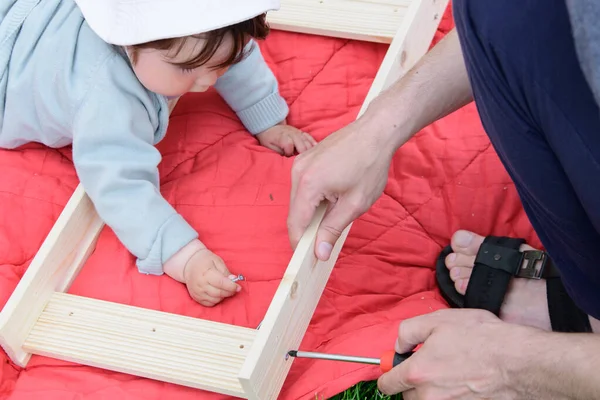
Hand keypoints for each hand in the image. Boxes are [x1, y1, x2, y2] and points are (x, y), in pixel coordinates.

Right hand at [182, 248, 240, 306]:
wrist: (189, 264)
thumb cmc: (205, 261)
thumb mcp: (217, 261)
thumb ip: (225, 272)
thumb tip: (234, 280)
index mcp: (206, 273)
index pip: (221, 283)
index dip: (232, 286)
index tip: (238, 287)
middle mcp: (200, 284)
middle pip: (219, 293)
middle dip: (229, 292)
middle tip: (234, 288)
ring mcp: (197, 292)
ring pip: (215, 300)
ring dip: (223, 296)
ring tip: (225, 289)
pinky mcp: (196, 297)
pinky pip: (209, 303)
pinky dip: (216, 300)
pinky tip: (217, 293)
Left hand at [256, 120, 316, 155]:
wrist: (270, 126)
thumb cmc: (269, 138)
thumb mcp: (269, 146)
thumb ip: (279, 152)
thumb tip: (288, 157)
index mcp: (282, 137)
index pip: (289, 145)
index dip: (289, 153)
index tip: (287, 157)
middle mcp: (292, 134)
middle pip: (302, 144)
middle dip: (303, 154)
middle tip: (303, 163)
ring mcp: (298, 133)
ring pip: (307, 142)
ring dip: (310, 151)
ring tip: (312, 159)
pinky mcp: (301, 133)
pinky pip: (310, 138)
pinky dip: (314, 144)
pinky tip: (317, 151)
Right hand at [287, 116, 393, 260]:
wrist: (375, 131)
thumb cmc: (369, 164)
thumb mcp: (355, 203)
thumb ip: (333, 229)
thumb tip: (319, 252)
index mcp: (308, 184)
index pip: (296, 224)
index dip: (300, 244)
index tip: (310, 258)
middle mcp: (297, 172)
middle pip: (294, 213)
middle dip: (306, 230)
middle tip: (325, 241)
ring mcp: (299, 163)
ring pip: (297, 200)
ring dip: (310, 213)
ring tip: (333, 216)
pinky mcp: (305, 159)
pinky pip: (302, 187)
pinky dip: (312, 199)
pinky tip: (331, 200)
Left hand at [377, 309, 531, 398]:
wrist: (519, 361)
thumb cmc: (481, 338)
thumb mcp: (438, 320)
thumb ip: (408, 331)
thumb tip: (400, 344)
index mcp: (418, 373)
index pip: (387, 385)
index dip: (389, 374)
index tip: (396, 369)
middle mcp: (430, 397)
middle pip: (408, 396)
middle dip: (415, 382)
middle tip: (433, 366)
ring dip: (433, 392)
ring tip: (453, 373)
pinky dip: (452, 397)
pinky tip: (465, 383)